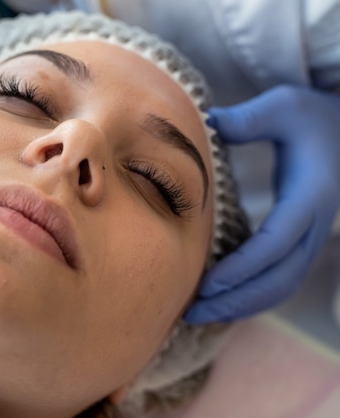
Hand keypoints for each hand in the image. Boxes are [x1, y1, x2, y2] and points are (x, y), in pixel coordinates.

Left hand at [185, 85, 339, 322]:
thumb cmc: (311, 117)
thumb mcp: (284, 107)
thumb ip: (249, 119)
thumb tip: (207, 124)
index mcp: (310, 196)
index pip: (278, 242)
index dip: (244, 266)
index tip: (209, 283)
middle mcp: (314, 225)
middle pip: (279, 278)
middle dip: (236, 300)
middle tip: (191, 312)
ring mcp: (311, 239)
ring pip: (281, 287)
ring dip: (241, 306)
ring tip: (198, 315)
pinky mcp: (301, 243)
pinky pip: (279, 281)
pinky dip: (251, 297)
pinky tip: (220, 302)